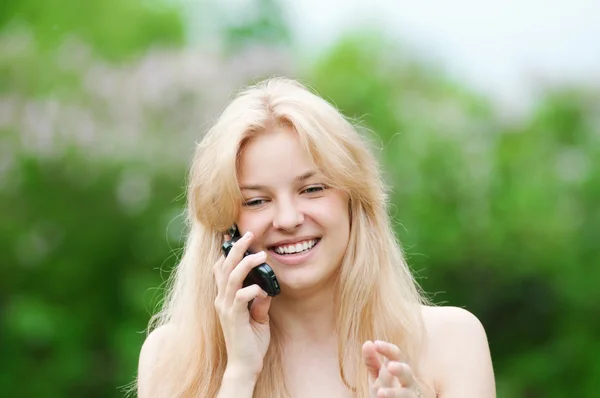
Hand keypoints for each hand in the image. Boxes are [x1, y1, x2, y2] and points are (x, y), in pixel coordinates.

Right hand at [213, 231, 272, 377]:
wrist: (244, 365)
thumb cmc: (251, 342)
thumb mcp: (258, 317)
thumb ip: (259, 301)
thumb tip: (265, 287)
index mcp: (225, 298)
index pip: (221, 269)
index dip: (226, 252)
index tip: (235, 236)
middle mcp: (222, 300)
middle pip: (224, 267)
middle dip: (236, 248)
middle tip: (248, 234)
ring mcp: (226, 308)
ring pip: (231, 277)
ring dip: (246, 263)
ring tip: (261, 255)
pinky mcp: (233, 317)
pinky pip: (240, 297)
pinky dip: (252, 290)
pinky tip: (263, 289)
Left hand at [362, 340, 420, 397]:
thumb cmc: (386, 389)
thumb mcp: (376, 376)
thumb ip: (372, 361)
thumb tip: (367, 343)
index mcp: (398, 368)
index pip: (395, 355)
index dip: (387, 349)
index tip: (376, 344)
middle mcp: (407, 380)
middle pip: (406, 372)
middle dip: (400, 369)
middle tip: (390, 367)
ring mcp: (411, 395)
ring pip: (407, 393)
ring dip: (394, 393)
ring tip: (380, 393)